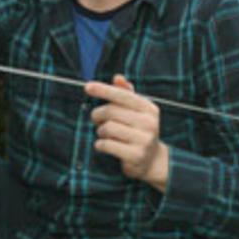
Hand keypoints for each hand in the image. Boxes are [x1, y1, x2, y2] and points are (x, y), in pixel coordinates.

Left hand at [85, 74, 169, 190]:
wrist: (151, 161)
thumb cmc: (138, 131)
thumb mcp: (136, 112)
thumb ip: (126, 94)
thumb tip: (117, 77)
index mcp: (149, 108)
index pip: (123, 95)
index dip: (104, 89)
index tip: (87, 87)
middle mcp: (149, 122)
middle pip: (111, 111)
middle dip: (97, 115)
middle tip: (96, 121)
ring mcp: (144, 140)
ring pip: (108, 128)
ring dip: (100, 131)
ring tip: (104, 134)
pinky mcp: (136, 155)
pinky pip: (107, 145)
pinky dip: (100, 144)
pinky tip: (102, 145)